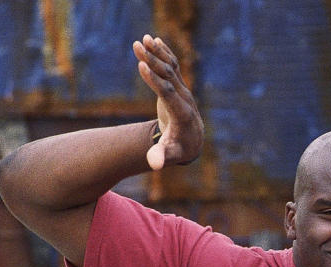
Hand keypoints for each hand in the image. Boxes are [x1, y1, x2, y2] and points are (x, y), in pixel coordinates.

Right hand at [133, 35, 204, 169]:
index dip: (155, 80)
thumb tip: (154, 164)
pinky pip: (172, 66)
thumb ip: (162, 156)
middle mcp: (185, 98)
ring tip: (143, 38)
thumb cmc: (178, 148)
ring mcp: (183, 90)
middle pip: (169, 75)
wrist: (192, 141)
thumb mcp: (170, 154)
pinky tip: (153, 40)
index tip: (142, 66)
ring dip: (157, 53)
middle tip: (137, 45)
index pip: (168, 93)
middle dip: (153, 60)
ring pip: (171, 68)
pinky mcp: (179, 86)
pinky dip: (163, 53)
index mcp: (181, 113)